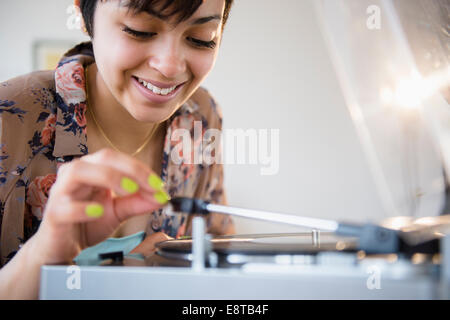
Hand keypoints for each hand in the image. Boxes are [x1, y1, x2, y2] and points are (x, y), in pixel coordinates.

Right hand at [32, 148, 169, 264]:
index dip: (141, 169)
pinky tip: (99, 212)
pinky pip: (66, 206)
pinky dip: (84, 208)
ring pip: (80, 172)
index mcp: (92, 168)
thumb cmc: (85, 223)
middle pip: (103, 158)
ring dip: (109, 178)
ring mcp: (61, 192)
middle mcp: (75, 173)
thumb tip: (161, 197)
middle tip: (151, 187)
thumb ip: (137, 203)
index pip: (119, 159)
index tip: (159, 185)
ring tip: (129, 191)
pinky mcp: (54, 213)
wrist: (62, 247)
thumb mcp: (117, 211)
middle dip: (132, 170)